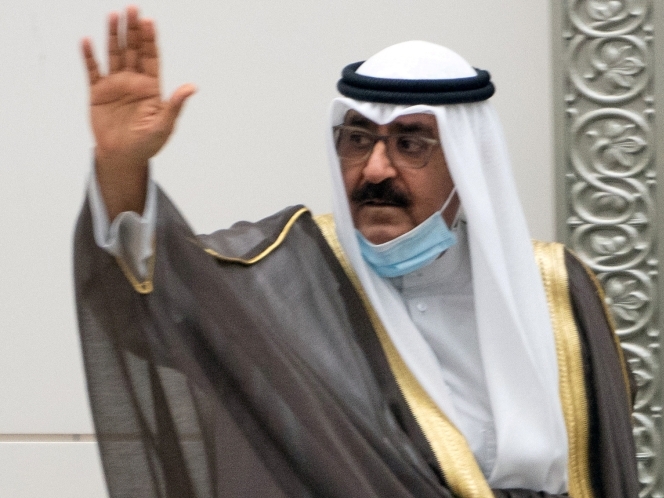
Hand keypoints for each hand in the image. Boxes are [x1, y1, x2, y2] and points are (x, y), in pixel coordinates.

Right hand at [81, 5, 195, 216]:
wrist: (123, 157)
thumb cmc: (147, 144)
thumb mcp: (164, 126)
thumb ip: (175, 105)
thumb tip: (192, 87)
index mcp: (151, 88)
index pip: (151, 58)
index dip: (150, 39)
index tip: (149, 20)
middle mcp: (133, 82)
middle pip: (133, 50)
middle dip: (132, 30)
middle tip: (132, 8)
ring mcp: (115, 85)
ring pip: (114, 55)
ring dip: (112, 35)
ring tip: (113, 15)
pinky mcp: (98, 93)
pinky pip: (93, 71)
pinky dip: (89, 57)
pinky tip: (87, 41)